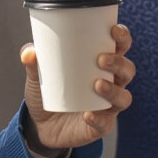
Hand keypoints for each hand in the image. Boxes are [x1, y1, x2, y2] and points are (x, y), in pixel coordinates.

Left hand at [21, 22, 134, 155]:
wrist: (41, 125)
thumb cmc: (49, 90)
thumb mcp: (38, 74)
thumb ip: (33, 61)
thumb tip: (29, 52)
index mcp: (102, 64)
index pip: (120, 46)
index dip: (123, 37)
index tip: (114, 31)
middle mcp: (111, 83)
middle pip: (127, 70)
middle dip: (119, 62)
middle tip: (101, 59)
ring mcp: (108, 106)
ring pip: (123, 97)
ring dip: (113, 90)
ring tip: (97, 84)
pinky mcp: (101, 126)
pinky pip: (105, 123)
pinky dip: (98, 118)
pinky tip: (88, 114)